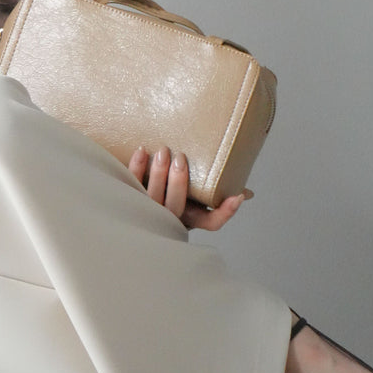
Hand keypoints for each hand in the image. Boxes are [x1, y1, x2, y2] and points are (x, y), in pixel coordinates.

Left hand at [128, 145, 250, 231]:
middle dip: (178, 183)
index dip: (225, 211)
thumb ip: (215, 193)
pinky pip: (130, 185)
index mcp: (188, 218)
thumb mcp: (193, 198)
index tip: (237, 196)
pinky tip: (141, 150)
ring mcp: (145, 211)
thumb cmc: (168, 197)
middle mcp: (167, 218)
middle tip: (180, 158)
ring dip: (157, 174)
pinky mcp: (127, 198)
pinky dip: (136, 168)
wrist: (129, 206)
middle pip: (175, 206)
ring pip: (151, 198)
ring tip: (163, 151)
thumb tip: (245, 192)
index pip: (211, 222)